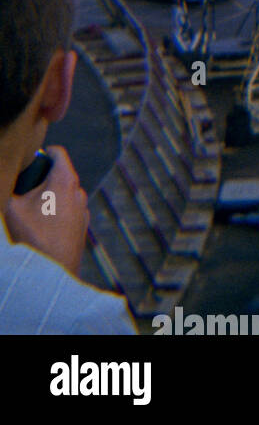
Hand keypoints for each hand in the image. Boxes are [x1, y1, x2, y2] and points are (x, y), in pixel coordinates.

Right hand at [4, 145, 88, 276]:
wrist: (50, 273)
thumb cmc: (31, 237)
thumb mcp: (10, 208)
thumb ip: (7, 188)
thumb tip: (6, 176)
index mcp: (65, 179)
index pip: (57, 153)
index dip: (41, 154)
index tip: (28, 163)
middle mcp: (78, 190)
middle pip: (59, 175)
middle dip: (41, 181)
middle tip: (23, 193)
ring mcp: (83, 209)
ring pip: (63, 195)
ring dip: (48, 199)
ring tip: (30, 214)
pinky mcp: (82, 226)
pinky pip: (67, 212)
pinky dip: (55, 214)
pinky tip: (40, 228)